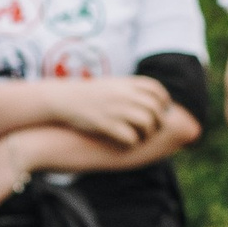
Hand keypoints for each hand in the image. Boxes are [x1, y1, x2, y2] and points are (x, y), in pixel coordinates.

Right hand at [48, 74, 172, 148]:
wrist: (63, 99)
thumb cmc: (88, 94)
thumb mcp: (111, 85)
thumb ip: (130, 90)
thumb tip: (150, 100)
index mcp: (125, 83)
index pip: (156, 90)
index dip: (164, 101)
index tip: (164, 110)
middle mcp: (123, 95)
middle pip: (155, 108)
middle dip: (159, 121)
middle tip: (154, 128)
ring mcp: (115, 109)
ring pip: (147, 123)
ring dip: (148, 133)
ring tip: (142, 137)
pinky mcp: (106, 125)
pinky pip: (131, 137)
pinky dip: (133, 142)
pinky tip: (128, 142)